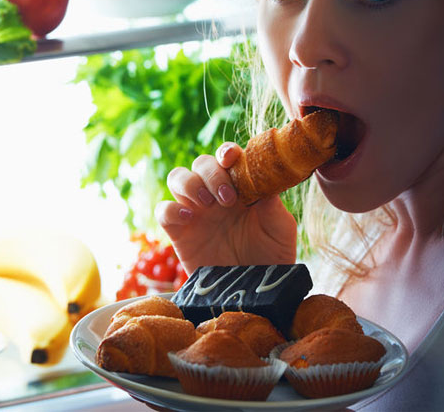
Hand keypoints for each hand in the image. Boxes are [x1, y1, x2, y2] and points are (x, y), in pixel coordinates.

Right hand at [155, 143, 297, 273]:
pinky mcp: (179, 233)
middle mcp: (216, 194)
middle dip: (212, 173)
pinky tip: (189, 218)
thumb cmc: (272, 256)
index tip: (231, 158)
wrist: (255, 292)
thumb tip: (264, 180)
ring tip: (208, 204)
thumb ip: (273, 203)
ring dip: (190, 183)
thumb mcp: (281, 228)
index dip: (226, 152)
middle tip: (228, 198)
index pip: (228, 157)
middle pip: (201, 163)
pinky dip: (170, 208)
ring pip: (177, 177)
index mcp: (241, 186)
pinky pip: (163, 210)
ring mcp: (196, 212)